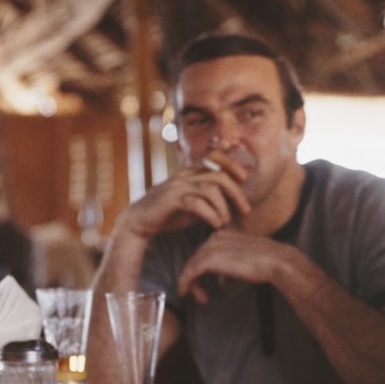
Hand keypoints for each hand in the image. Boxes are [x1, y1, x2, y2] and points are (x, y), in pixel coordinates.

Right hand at [116, 162, 250, 241]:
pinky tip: (216, 224)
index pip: (216, 159)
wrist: (139, 221)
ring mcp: (177, 187)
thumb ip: (208, 198)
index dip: (233, 165)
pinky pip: (196, 203)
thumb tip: (231, 201)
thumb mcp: (192, 203)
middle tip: (246, 210)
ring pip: (210, 189)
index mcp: (190, 173)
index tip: (245, 179)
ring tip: (226, 221)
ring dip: (223, 207)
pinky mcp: (171, 200)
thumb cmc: (168, 213)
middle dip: (237, 193)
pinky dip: (210, 214)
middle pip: (219, 176)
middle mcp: (185, 176)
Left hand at [176, 230, 291, 302]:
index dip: (201, 271)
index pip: (204, 253)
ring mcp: (211, 247)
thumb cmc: (265, 264)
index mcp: (223, 235)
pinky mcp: (209, 259)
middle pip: (196, 259)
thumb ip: (230, 272)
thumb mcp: (244, 264)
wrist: (275, 261)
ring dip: (192, 284)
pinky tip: (183, 292)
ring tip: (201, 299)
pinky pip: (190, 272)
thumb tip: (222, 283)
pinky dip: (185, 283)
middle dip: (196, 279)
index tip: (205, 286)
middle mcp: (214, 238)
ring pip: (191, 266)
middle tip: (202, 296)